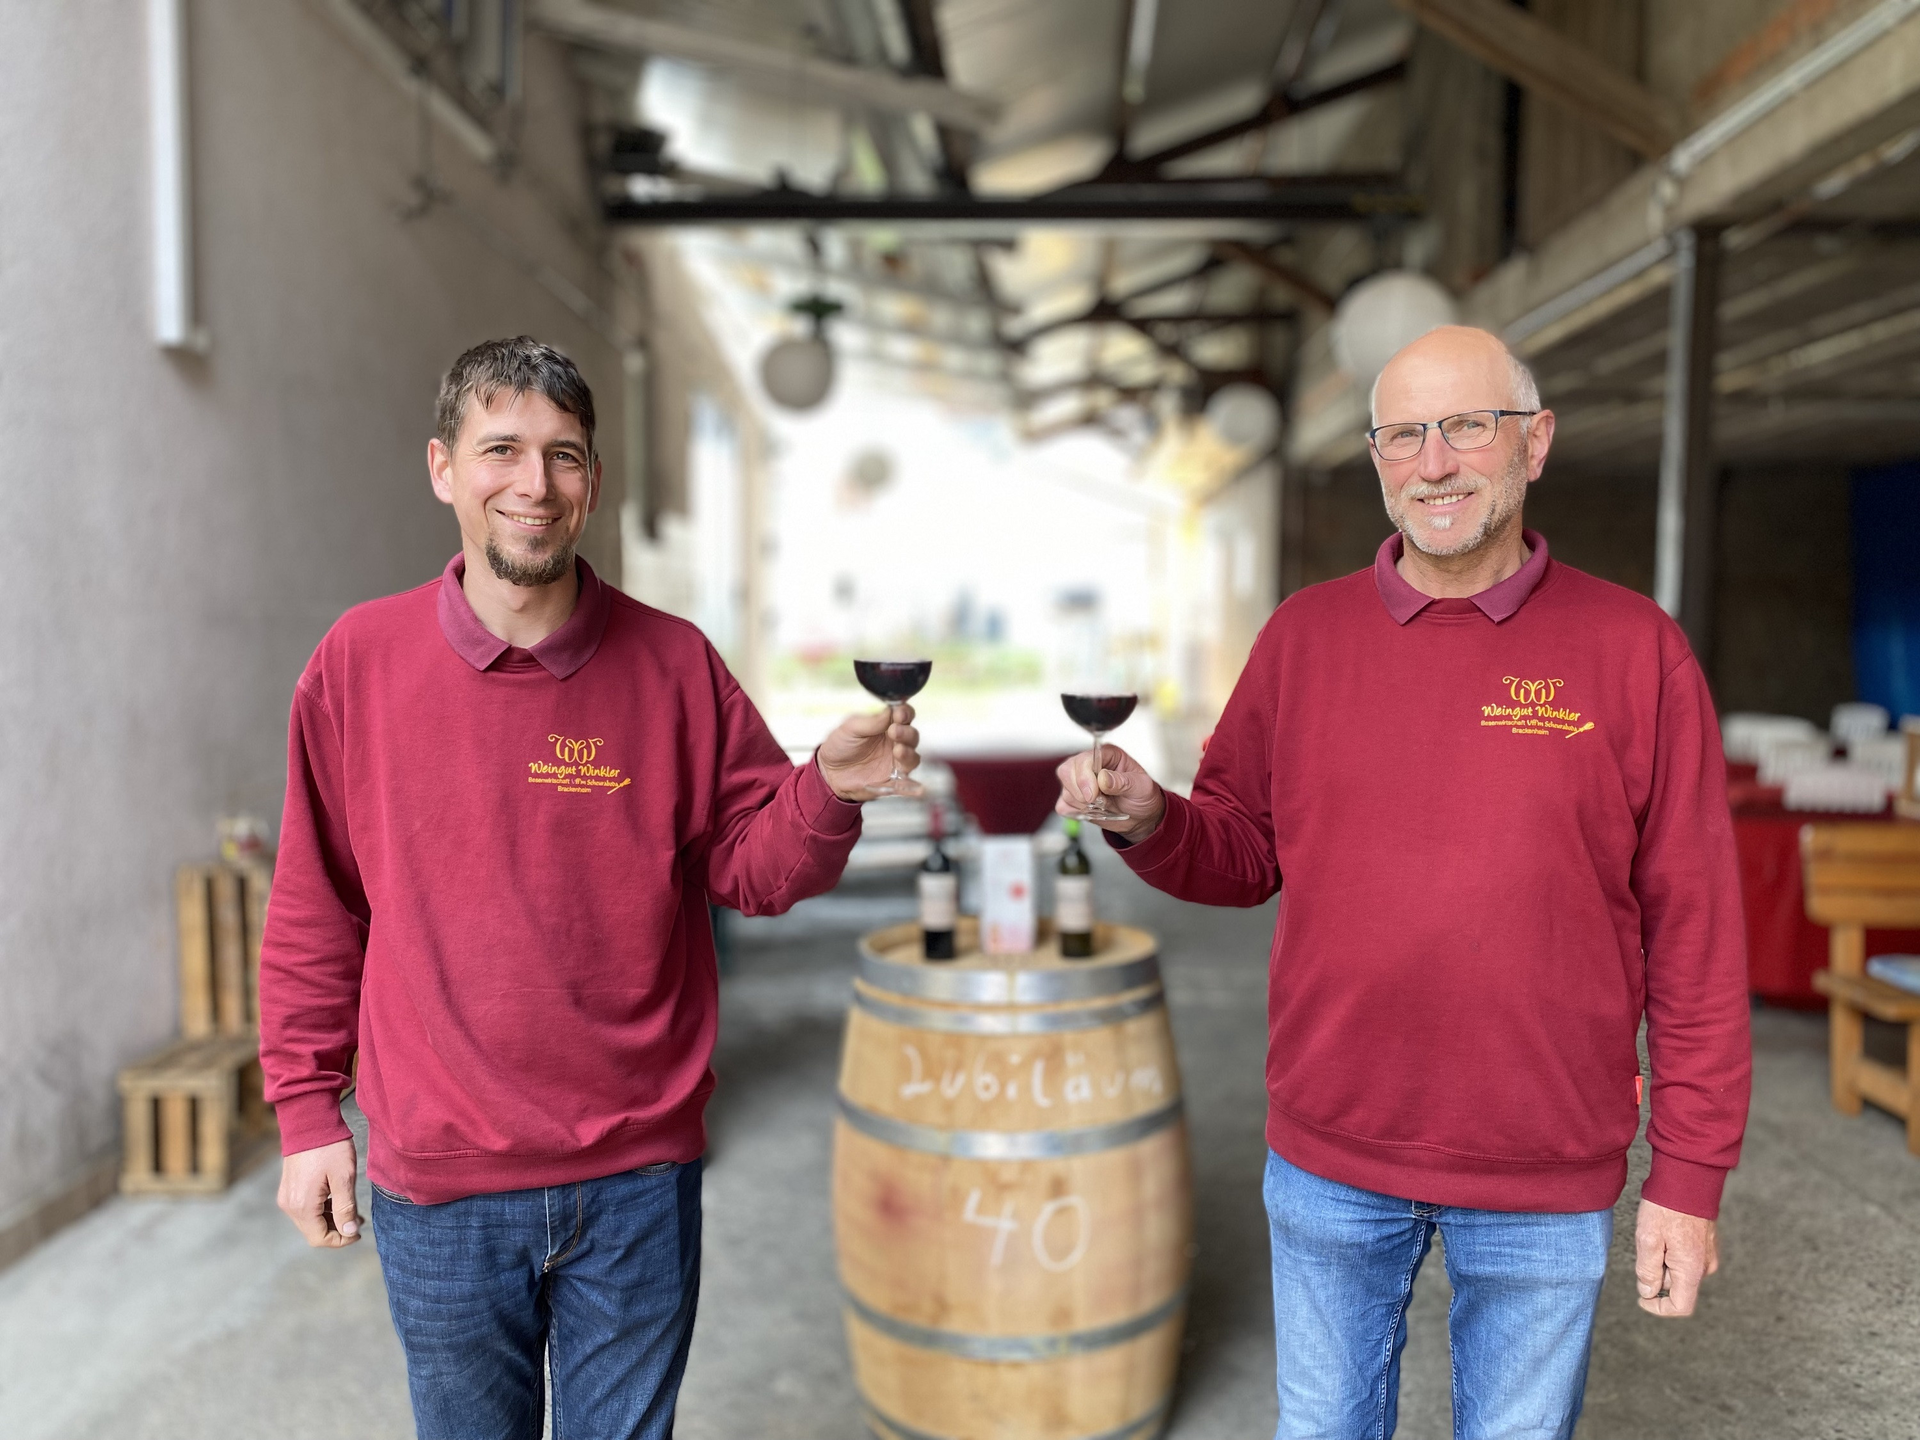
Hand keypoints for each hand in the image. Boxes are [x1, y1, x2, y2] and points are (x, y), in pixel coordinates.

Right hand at [278, 1138, 361, 1247]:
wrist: (309, 1122)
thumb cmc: (330, 1147)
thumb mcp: (344, 1177)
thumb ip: (346, 1207)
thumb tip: (349, 1232)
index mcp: (303, 1206)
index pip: (320, 1238)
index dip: (341, 1240)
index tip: (359, 1232)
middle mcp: (290, 1205)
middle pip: (313, 1232)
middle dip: (337, 1230)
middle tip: (358, 1220)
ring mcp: (287, 1197)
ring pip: (310, 1221)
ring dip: (330, 1220)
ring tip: (352, 1211)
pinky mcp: (289, 1188)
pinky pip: (305, 1209)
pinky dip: (322, 1210)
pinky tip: (337, 1200)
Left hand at [817, 703, 920, 800]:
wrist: (829, 772)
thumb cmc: (840, 745)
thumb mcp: (850, 728)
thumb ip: (871, 721)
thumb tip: (891, 710)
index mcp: (886, 725)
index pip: (904, 715)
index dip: (905, 713)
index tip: (899, 713)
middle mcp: (895, 742)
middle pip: (912, 735)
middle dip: (906, 732)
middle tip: (894, 731)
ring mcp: (895, 762)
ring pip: (912, 757)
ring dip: (908, 752)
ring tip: (898, 750)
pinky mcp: (893, 781)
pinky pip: (907, 783)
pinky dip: (913, 786)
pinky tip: (916, 787)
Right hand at [1055, 744, 1165, 841]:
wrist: (1140, 817)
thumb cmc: (1142, 797)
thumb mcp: (1141, 787)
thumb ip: (1123, 782)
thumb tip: (1103, 777)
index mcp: (1107, 755)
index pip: (1084, 759)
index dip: (1084, 777)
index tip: (1093, 794)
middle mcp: (1089, 765)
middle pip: (1066, 771)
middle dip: (1081, 792)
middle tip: (1099, 801)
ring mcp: (1079, 782)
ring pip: (1065, 791)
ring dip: (1084, 804)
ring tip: (1102, 805)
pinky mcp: (1073, 798)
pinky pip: (1063, 806)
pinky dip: (1077, 813)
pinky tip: (1093, 811)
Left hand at [1634, 1198, 1718, 1315]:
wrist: (1688, 1177)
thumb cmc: (1667, 1206)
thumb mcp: (1648, 1239)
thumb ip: (1648, 1271)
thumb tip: (1648, 1293)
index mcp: (1692, 1269)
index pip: (1681, 1307)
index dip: (1658, 1308)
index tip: (1641, 1297)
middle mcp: (1705, 1266)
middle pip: (1677, 1287)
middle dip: (1657, 1275)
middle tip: (1647, 1245)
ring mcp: (1707, 1254)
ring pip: (1679, 1271)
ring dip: (1663, 1261)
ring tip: (1655, 1233)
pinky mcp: (1705, 1244)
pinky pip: (1685, 1257)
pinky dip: (1670, 1251)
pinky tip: (1664, 1230)